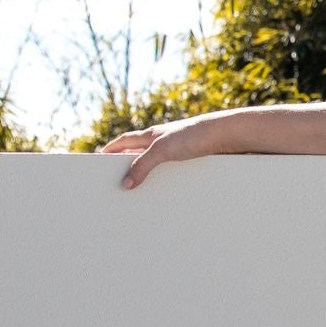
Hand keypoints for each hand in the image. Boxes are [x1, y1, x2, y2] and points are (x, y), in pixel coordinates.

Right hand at [99, 114, 229, 189]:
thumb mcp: (162, 150)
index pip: (124, 141)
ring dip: (147, 175)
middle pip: (138, 153)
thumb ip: (142, 165)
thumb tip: (125, 184)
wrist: (228, 134)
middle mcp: (163, 141)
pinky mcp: (192, 158)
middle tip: (115, 180)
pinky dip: (166, 180)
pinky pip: (173, 171)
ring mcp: (178, 150)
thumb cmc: (195, 135)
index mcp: (151, 135)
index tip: (98, 158)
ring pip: (156, 164)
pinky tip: (166, 192)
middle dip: (127, 165)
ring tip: (138, 192)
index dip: (110, 149)